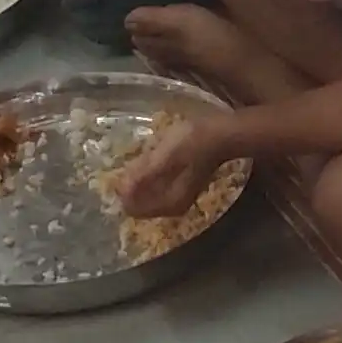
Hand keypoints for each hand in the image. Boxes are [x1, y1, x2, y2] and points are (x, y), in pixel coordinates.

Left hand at [112, 112, 235, 217]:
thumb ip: (142, 176)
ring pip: (147, 192)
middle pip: (139, 202)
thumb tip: (120, 192)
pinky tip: (149, 156)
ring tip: (138, 158)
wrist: (222, 133)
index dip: (122, 192)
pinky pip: (154, 184)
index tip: (119, 172)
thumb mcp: (163, 157)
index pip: (133, 209)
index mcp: (168, 204)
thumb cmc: (192, 143)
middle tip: (127, 163)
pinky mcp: (181, 182)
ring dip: (137, 179)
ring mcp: (178, 195)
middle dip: (129, 186)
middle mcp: (173, 206)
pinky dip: (147, 173)